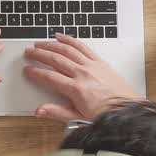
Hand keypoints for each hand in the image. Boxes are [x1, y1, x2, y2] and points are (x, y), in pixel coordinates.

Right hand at [22, 33, 142, 121]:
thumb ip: (58, 112)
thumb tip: (40, 111)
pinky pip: (82, 47)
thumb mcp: (79, 118)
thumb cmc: (106, 115)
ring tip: (40, 43)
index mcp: (76, 89)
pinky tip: (62, 37)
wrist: (127, 110)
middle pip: (56, 60)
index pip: (50, 77)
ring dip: (51, 45)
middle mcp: (83, 74)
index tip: (27, 70)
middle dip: (39, 55)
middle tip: (29, 52)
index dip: (36, 73)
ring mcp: (92, 66)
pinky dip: (70, 40)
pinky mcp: (100, 62)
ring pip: (67, 50)